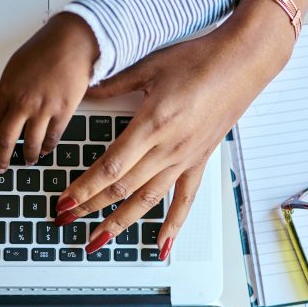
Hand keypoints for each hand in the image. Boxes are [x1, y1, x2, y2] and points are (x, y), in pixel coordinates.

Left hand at [0, 13, 98, 170]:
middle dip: (1, 158)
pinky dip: (48, 147)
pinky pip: (52, 138)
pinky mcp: (63, 112)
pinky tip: (45, 151)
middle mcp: (22, 102)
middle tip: (0, 168)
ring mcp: (43, 110)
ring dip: (28, 156)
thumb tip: (9, 111)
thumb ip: (11, 91)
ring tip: (28, 161)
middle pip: (6, 139)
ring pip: (30, 144)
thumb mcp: (16, 67)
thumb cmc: (45, 49)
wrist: (72, 42)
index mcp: (7, 89)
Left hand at [54, 12, 294, 257]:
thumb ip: (114, 84)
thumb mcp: (150, 66)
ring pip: (147, 200)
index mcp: (152, 123)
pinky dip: (173, 225)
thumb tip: (85, 91)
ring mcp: (185, 158)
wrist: (243, 61)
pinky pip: (185, 199)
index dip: (85, 187)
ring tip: (98, 240)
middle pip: (122, 187)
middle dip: (90, 206)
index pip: (110, 166)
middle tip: (66, 218)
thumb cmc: (199, 59)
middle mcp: (168, 147)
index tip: (64, 201)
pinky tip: (161, 246)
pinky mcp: (199, 161)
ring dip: (119, 222)